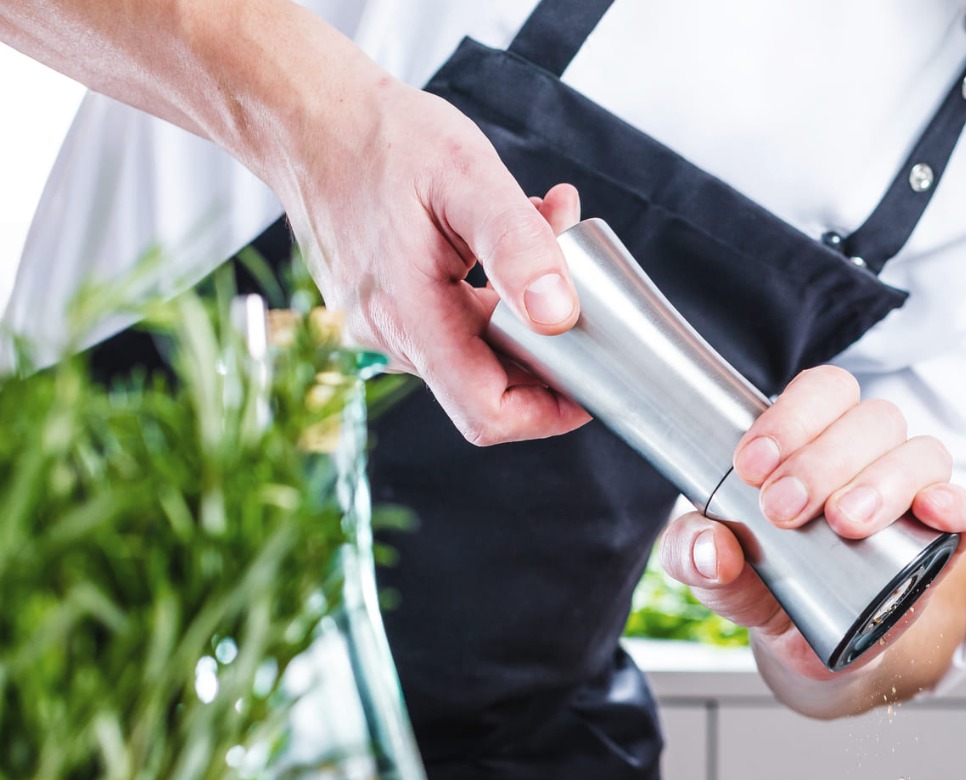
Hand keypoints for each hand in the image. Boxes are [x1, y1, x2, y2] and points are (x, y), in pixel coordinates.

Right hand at [267, 77, 588, 444]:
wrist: (306, 113)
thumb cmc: (379, 136)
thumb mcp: (465, 175)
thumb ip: (518, 246)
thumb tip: (558, 316)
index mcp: (407, 316)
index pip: (486, 412)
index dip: (548, 413)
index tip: (592, 383)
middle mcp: (388, 334)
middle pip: (490, 382)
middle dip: (549, 339)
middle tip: (584, 279)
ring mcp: (382, 324)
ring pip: (477, 343)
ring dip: (527, 301)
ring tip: (550, 227)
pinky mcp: (384, 306)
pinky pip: (453, 316)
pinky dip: (496, 285)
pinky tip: (515, 230)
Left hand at [659, 366, 965, 680]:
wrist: (813, 645)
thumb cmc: (765, 585)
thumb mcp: (716, 573)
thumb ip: (693, 555)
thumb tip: (712, 546)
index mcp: (814, 439)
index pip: (821, 392)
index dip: (790, 417)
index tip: (752, 465)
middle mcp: (869, 454)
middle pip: (872, 418)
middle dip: (824, 459)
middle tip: (784, 508)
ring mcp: (911, 494)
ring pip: (920, 454)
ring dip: (882, 481)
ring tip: (844, 522)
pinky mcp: (943, 542)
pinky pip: (964, 509)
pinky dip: (952, 505)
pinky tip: (930, 512)